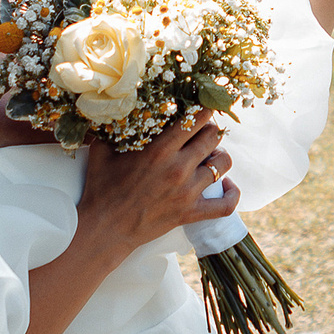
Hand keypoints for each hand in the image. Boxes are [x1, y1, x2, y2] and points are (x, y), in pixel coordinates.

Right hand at [73, 109, 237, 264]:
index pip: (195, 119)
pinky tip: (226, 185)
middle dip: (210, 130)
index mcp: (159, 150)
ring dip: (219, 156)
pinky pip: (225, 205)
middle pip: (213, 137)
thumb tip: (114, 109)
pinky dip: (231, 194)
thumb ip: (113, 128)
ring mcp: (187, 192)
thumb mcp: (102, 151)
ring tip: (210, 155)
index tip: (203, 104)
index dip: (204, 108)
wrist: (104, 228)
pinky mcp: (191, 213)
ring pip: (222, 164)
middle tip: (203, 130)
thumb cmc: (101, 189)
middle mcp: (178, 168)